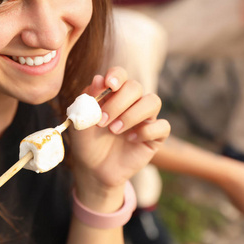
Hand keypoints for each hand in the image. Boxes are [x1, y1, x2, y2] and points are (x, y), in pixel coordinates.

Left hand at [68, 67, 169, 210]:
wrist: (92, 168)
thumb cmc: (86, 141)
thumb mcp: (81, 120)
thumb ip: (88, 100)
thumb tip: (99, 79)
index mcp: (112, 94)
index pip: (120, 75)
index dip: (116, 76)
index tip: (109, 84)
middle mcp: (131, 102)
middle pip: (135, 87)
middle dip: (118, 103)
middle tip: (102, 122)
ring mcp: (145, 118)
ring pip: (152, 102)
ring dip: (132, 115)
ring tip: (114, 130)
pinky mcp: (155, 137)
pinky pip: (162, 126)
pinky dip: (146, 131)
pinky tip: (130, 140)